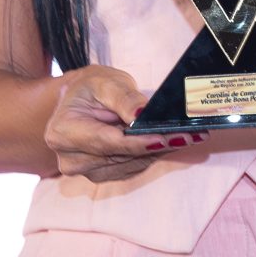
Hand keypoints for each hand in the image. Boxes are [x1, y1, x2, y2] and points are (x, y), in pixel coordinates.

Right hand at [45, 65, 204, 182]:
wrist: (81, 100)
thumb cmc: (90, 88)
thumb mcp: (105, 82)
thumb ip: (123, 98)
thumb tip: (140, 114)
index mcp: (63, 132)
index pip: (107, 142)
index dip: (138, 142)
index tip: (165, 138)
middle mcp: (71, 159)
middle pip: (122, 156)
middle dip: (159, 145)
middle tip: (193, 134)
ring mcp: (86, 171)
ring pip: (131, 164)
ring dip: (160, 151)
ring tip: (189, 135)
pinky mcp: (102, 174)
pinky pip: (133, 167)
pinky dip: (152, 154)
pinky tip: (172, 141)